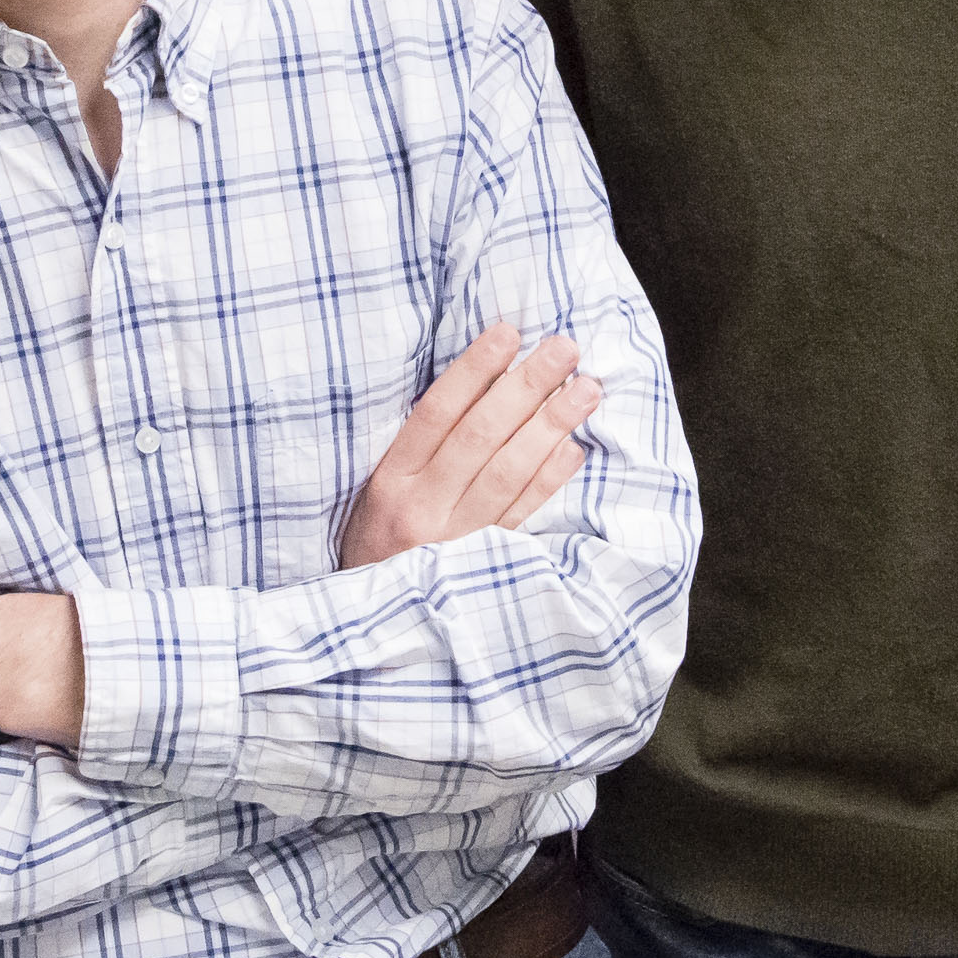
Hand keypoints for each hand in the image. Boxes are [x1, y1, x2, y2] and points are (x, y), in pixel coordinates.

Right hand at [337, 324, 600, 569]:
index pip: (436, 413)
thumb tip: (481, 385)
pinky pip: (522, 515)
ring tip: (586, 390)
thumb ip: (420, 448)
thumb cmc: (381, 544)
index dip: (473, 370)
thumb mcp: (377, 493)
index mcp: (390, 482)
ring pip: (507, 472)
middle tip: (563, 348)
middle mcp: (421, 509)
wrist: (371, 625)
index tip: (508, 333)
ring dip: (550, 426)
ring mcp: (454, 541)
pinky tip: (574, 448)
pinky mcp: (484, 566)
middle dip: (525, 387)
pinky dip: (549, 479)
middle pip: (479, 435)